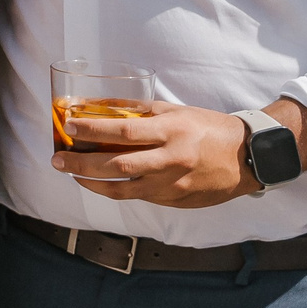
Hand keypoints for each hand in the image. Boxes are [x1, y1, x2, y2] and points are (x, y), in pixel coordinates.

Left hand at [57, 101, 255, 207]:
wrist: (249, 157)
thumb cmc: (208, 128)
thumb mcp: (175, 111)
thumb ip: (137, 110)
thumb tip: (97, 106)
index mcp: (171, 131)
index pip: (123, 130)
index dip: (92, 129)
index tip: (68, 127)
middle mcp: (171, 160)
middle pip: (117, 165)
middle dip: (81, 164)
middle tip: (57, 160)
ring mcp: (173, 184)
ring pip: (123, 189)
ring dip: (92, 183)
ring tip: (72, 175)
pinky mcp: (176, 201)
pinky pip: (139, 196)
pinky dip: (117, 190)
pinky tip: (101, 183)